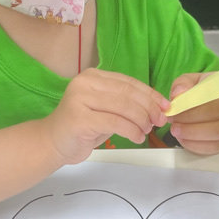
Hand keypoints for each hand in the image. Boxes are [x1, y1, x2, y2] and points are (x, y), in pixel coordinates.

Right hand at [45, 68, 169, 164]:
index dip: (150, 94)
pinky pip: (115, 123)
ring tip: (146, 131)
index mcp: (93, 76)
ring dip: (141, 121)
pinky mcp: (80, 118)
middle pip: (127, 93)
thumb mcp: (106, 110)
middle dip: (149, 108)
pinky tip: (136, 138)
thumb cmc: (83, 127)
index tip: (165, 107)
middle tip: (159, 121)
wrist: (53, 142)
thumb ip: (126, 103)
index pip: (128, 82)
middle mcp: (85, 83)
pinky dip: (131, 131)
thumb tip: (158, 105)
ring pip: (123, 107)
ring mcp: (80, 99)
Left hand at [168, 72, 218, 155]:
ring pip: (216, 139)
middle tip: (174, 124)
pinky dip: (195, 146)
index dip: (192, 111)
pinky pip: (213, 148)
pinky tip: (184, 138)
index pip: (214, 105)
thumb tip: (177, 94)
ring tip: (177, 131)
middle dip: (191, 127)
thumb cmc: (206, 90)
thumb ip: (184, 84)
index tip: (175, 111)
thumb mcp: (194, 80)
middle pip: (217, 126)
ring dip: (192, 137)